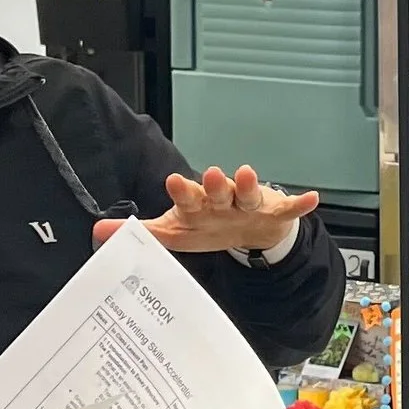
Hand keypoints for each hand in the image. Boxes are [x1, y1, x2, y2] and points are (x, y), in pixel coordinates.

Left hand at [95, 164, 317, 257]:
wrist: (249, 234)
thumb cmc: (208, 227)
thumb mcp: (175, 232)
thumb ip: (141, 232)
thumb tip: (98, 234)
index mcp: (198, 206)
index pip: (187, 198)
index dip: (182, 191)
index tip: (174, 181)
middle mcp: (223, 200)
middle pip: (218, 191)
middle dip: (215, 184)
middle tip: (212, 173)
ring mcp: (251, 205)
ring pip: (249, 193)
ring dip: (250, 184)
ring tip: (249, 174)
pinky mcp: (276, 212)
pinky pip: (289, 208)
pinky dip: (300, 204)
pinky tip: (311, 198)